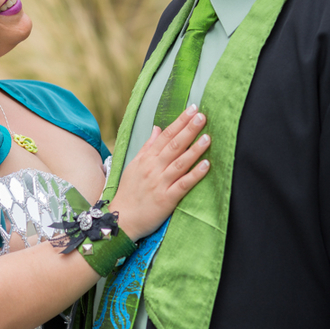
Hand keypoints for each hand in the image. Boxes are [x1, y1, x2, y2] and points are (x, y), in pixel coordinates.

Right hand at [110, 104, 209, 240]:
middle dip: (188, 130)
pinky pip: (183, 185)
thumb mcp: (134, 165)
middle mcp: (153, 168)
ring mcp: (160, 184)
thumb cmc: (128, 192)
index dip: (179, 122)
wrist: (121, 219)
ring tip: (208, 137)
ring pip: (180, 163)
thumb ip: (147, 147)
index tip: (192, 109)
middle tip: (202, 116)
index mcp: (146, 159)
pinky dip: (194, 175)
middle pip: (173, 145)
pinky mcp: (166, 199)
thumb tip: (157, 128)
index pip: (165, 135)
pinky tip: (206, 165)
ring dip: (194, 149)